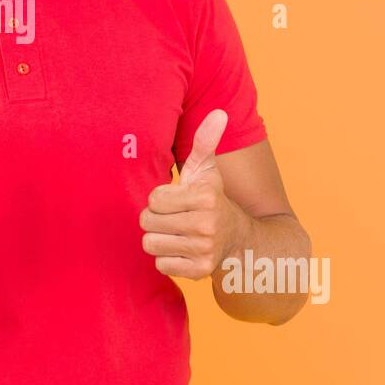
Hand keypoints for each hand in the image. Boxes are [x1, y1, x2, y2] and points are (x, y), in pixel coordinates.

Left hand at [139, 109, 248, 280]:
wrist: (237, 240)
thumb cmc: (212, 199)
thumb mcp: (207, 170)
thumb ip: (206, 141)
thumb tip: (219, 113)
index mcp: (206, 197)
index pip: (153, 200)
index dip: (160, 199)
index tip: (178, 200)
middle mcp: (206, 225)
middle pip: (147, 222)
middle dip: (157, 219)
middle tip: (176, 218)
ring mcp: (204, 251)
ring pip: (150, 244)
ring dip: (160, 239)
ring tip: (178, 233)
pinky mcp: (198, 272)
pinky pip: (160, 264)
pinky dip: (167, 259)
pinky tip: (182, 250)